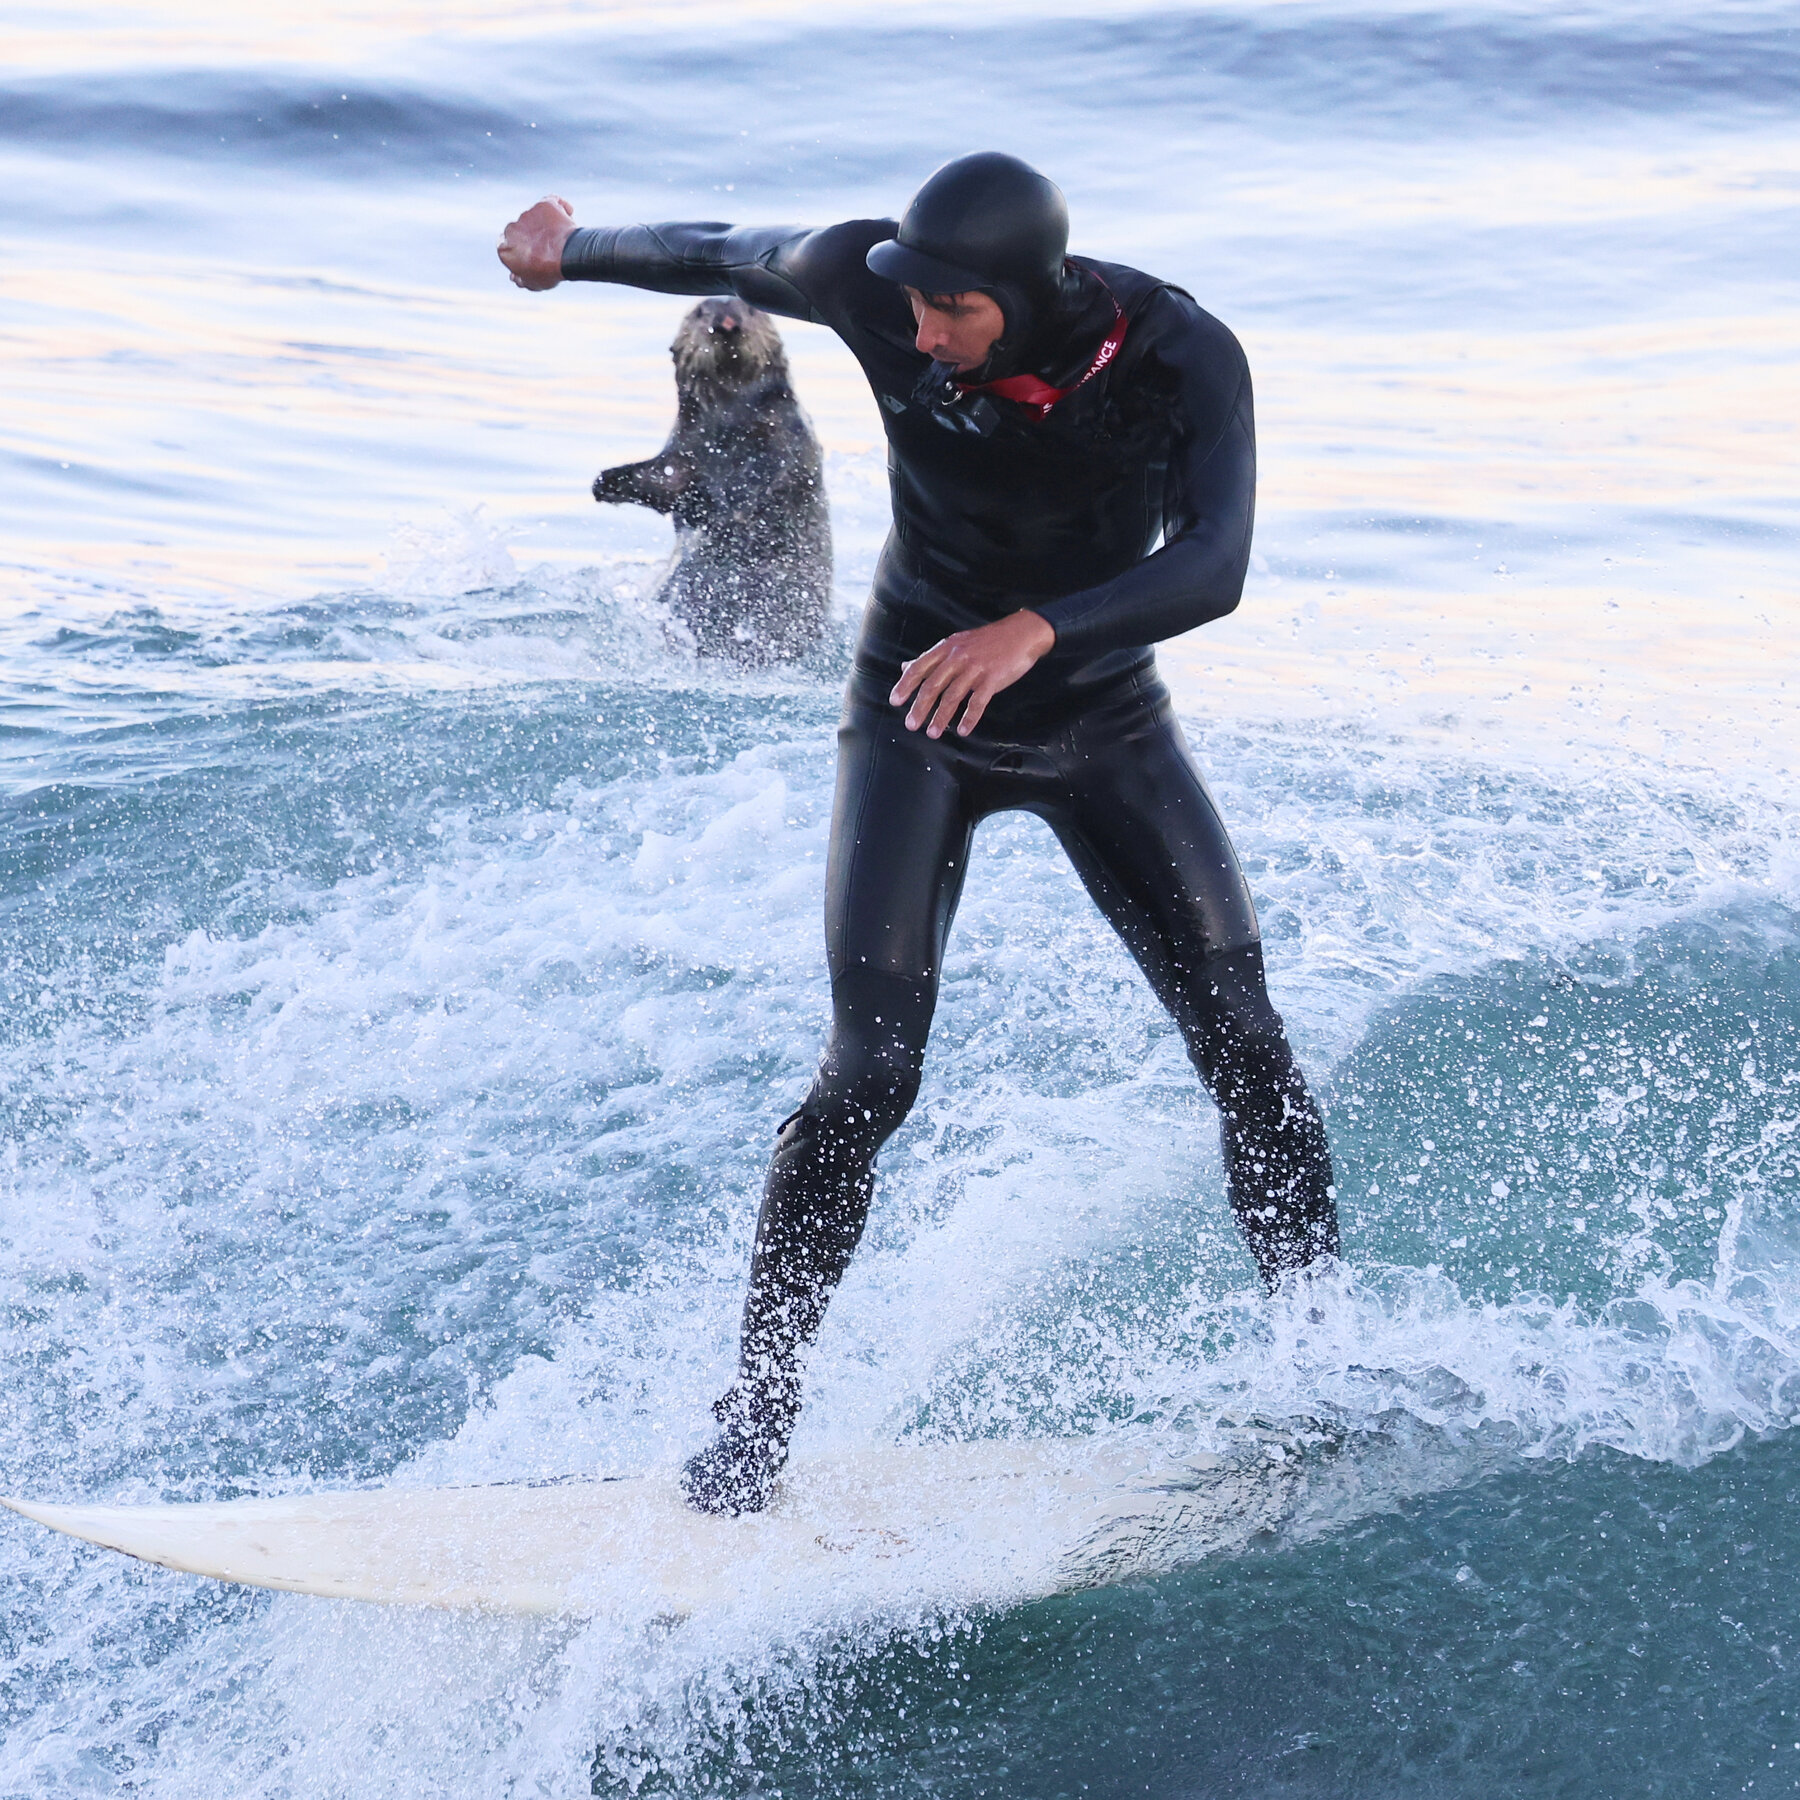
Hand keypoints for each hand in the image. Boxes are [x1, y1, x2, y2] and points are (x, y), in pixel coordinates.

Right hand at [498, 196, 576, 289]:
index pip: (506, 245)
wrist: (566, 256)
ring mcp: (527, 214)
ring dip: (546, 224)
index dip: (519, 249)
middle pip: (520, 229)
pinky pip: (552, 201)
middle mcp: (511, 228)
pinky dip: (559, 206)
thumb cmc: (549, 272)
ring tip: (561, 237)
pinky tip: (568, 213)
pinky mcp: (543, 204)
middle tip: (547, 247)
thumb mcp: (532, 283)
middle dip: (531, 235)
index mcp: (504, 248)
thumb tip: (515, 276)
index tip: (529, 254)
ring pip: (537, 217)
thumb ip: (520, 278)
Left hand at [890, 609, 1055, 737]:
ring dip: (941, 717)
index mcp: (946, 648)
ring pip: (952, 696)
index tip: (895, 701)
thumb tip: (906, 666)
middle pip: (933, 685)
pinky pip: (977, 702)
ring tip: (933, 733)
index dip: (905, 685)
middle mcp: (957, 657)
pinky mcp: (992, 678)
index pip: (919, 667)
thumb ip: (931, 658)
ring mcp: (975, 668)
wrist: (1021, 633)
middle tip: (911, 725)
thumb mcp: (956, 643)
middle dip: (920, 707)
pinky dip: (969, 718)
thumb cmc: (987, 641)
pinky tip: (962, 730)